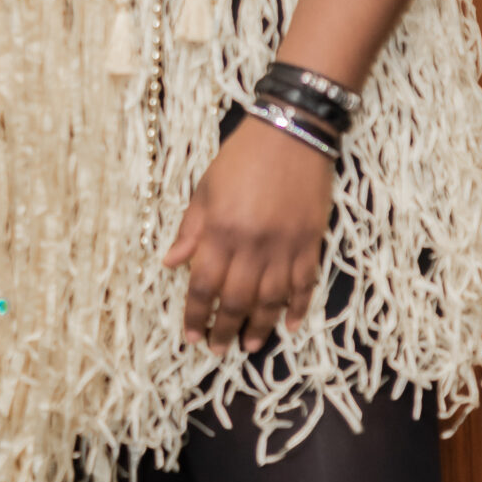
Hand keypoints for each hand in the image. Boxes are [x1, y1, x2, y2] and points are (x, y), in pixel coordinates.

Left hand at [164, 119, 333, 354]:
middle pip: (236, 300)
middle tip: (218, 349)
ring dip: (259, 326)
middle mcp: (251, 245)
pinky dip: (298, 307)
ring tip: (249, 345)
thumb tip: (170, 264)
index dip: (195, 315)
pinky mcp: (311, 241)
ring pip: (271, 299)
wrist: (293, 132)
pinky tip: (290, 326)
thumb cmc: (242, 156)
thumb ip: (190, 230)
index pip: (203, 285)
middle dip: (224, 329)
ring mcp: (284, 246)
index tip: (190, 336)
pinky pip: (305, 283)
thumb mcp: (205, 188)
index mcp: (220, 231)